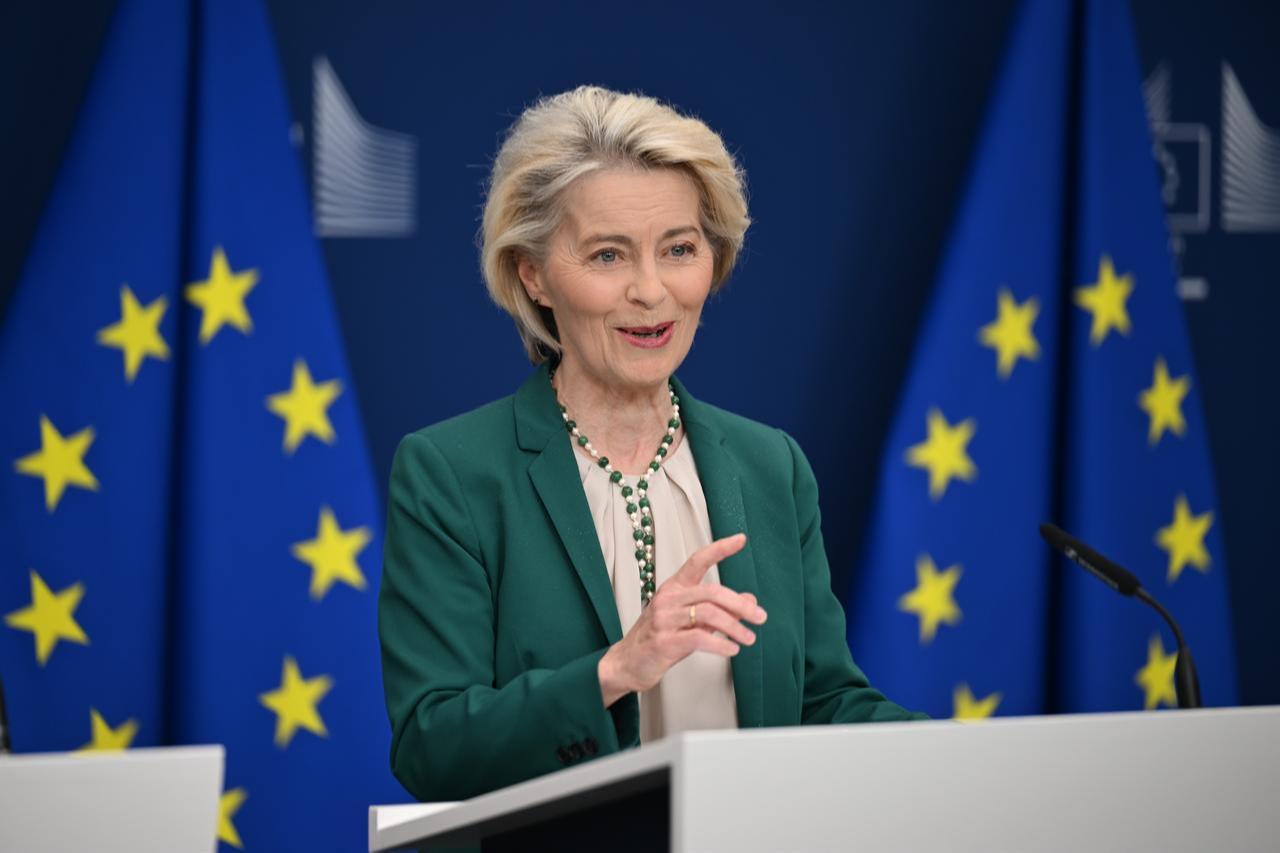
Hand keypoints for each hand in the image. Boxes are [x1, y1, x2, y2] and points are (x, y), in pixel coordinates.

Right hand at [598, 533, 766, 707]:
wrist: (627, 663)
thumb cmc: (659, 638)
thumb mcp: (689, 621)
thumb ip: (718, 610)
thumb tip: (750, 601)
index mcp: (674, 587)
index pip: (697, 561)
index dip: (719, 549)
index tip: (740, 539)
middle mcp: (668, 598)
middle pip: (711, 592)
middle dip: (740, 605)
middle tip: (760, 617)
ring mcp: (664, 619)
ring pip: (708, 614)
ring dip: (734, 627)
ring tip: (749, 638)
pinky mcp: (664, 642)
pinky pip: (699, 638)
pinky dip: (720, 644)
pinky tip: (732, 649)